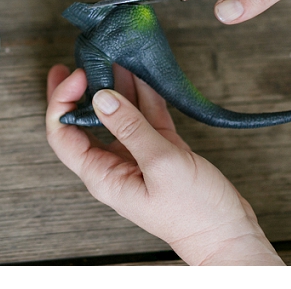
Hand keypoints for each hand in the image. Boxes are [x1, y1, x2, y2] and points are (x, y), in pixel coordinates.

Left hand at [45, 64, 283, 264]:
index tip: (77, 74)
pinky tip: (143, 72)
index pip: (62, 134)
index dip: (62, 102)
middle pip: (84, 120)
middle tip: (84, 59)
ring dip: (116, 85)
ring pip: (117, 113)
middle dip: (82, 89)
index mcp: (102, 174)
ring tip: (114, 56)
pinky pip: (144, 116)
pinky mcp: (160, 150)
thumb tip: (102, 97)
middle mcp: (113, 164)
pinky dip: (144, 94)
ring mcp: (136, 156)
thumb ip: (131, 127)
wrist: (228, 234)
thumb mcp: (161, 164)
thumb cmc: (194, 212)